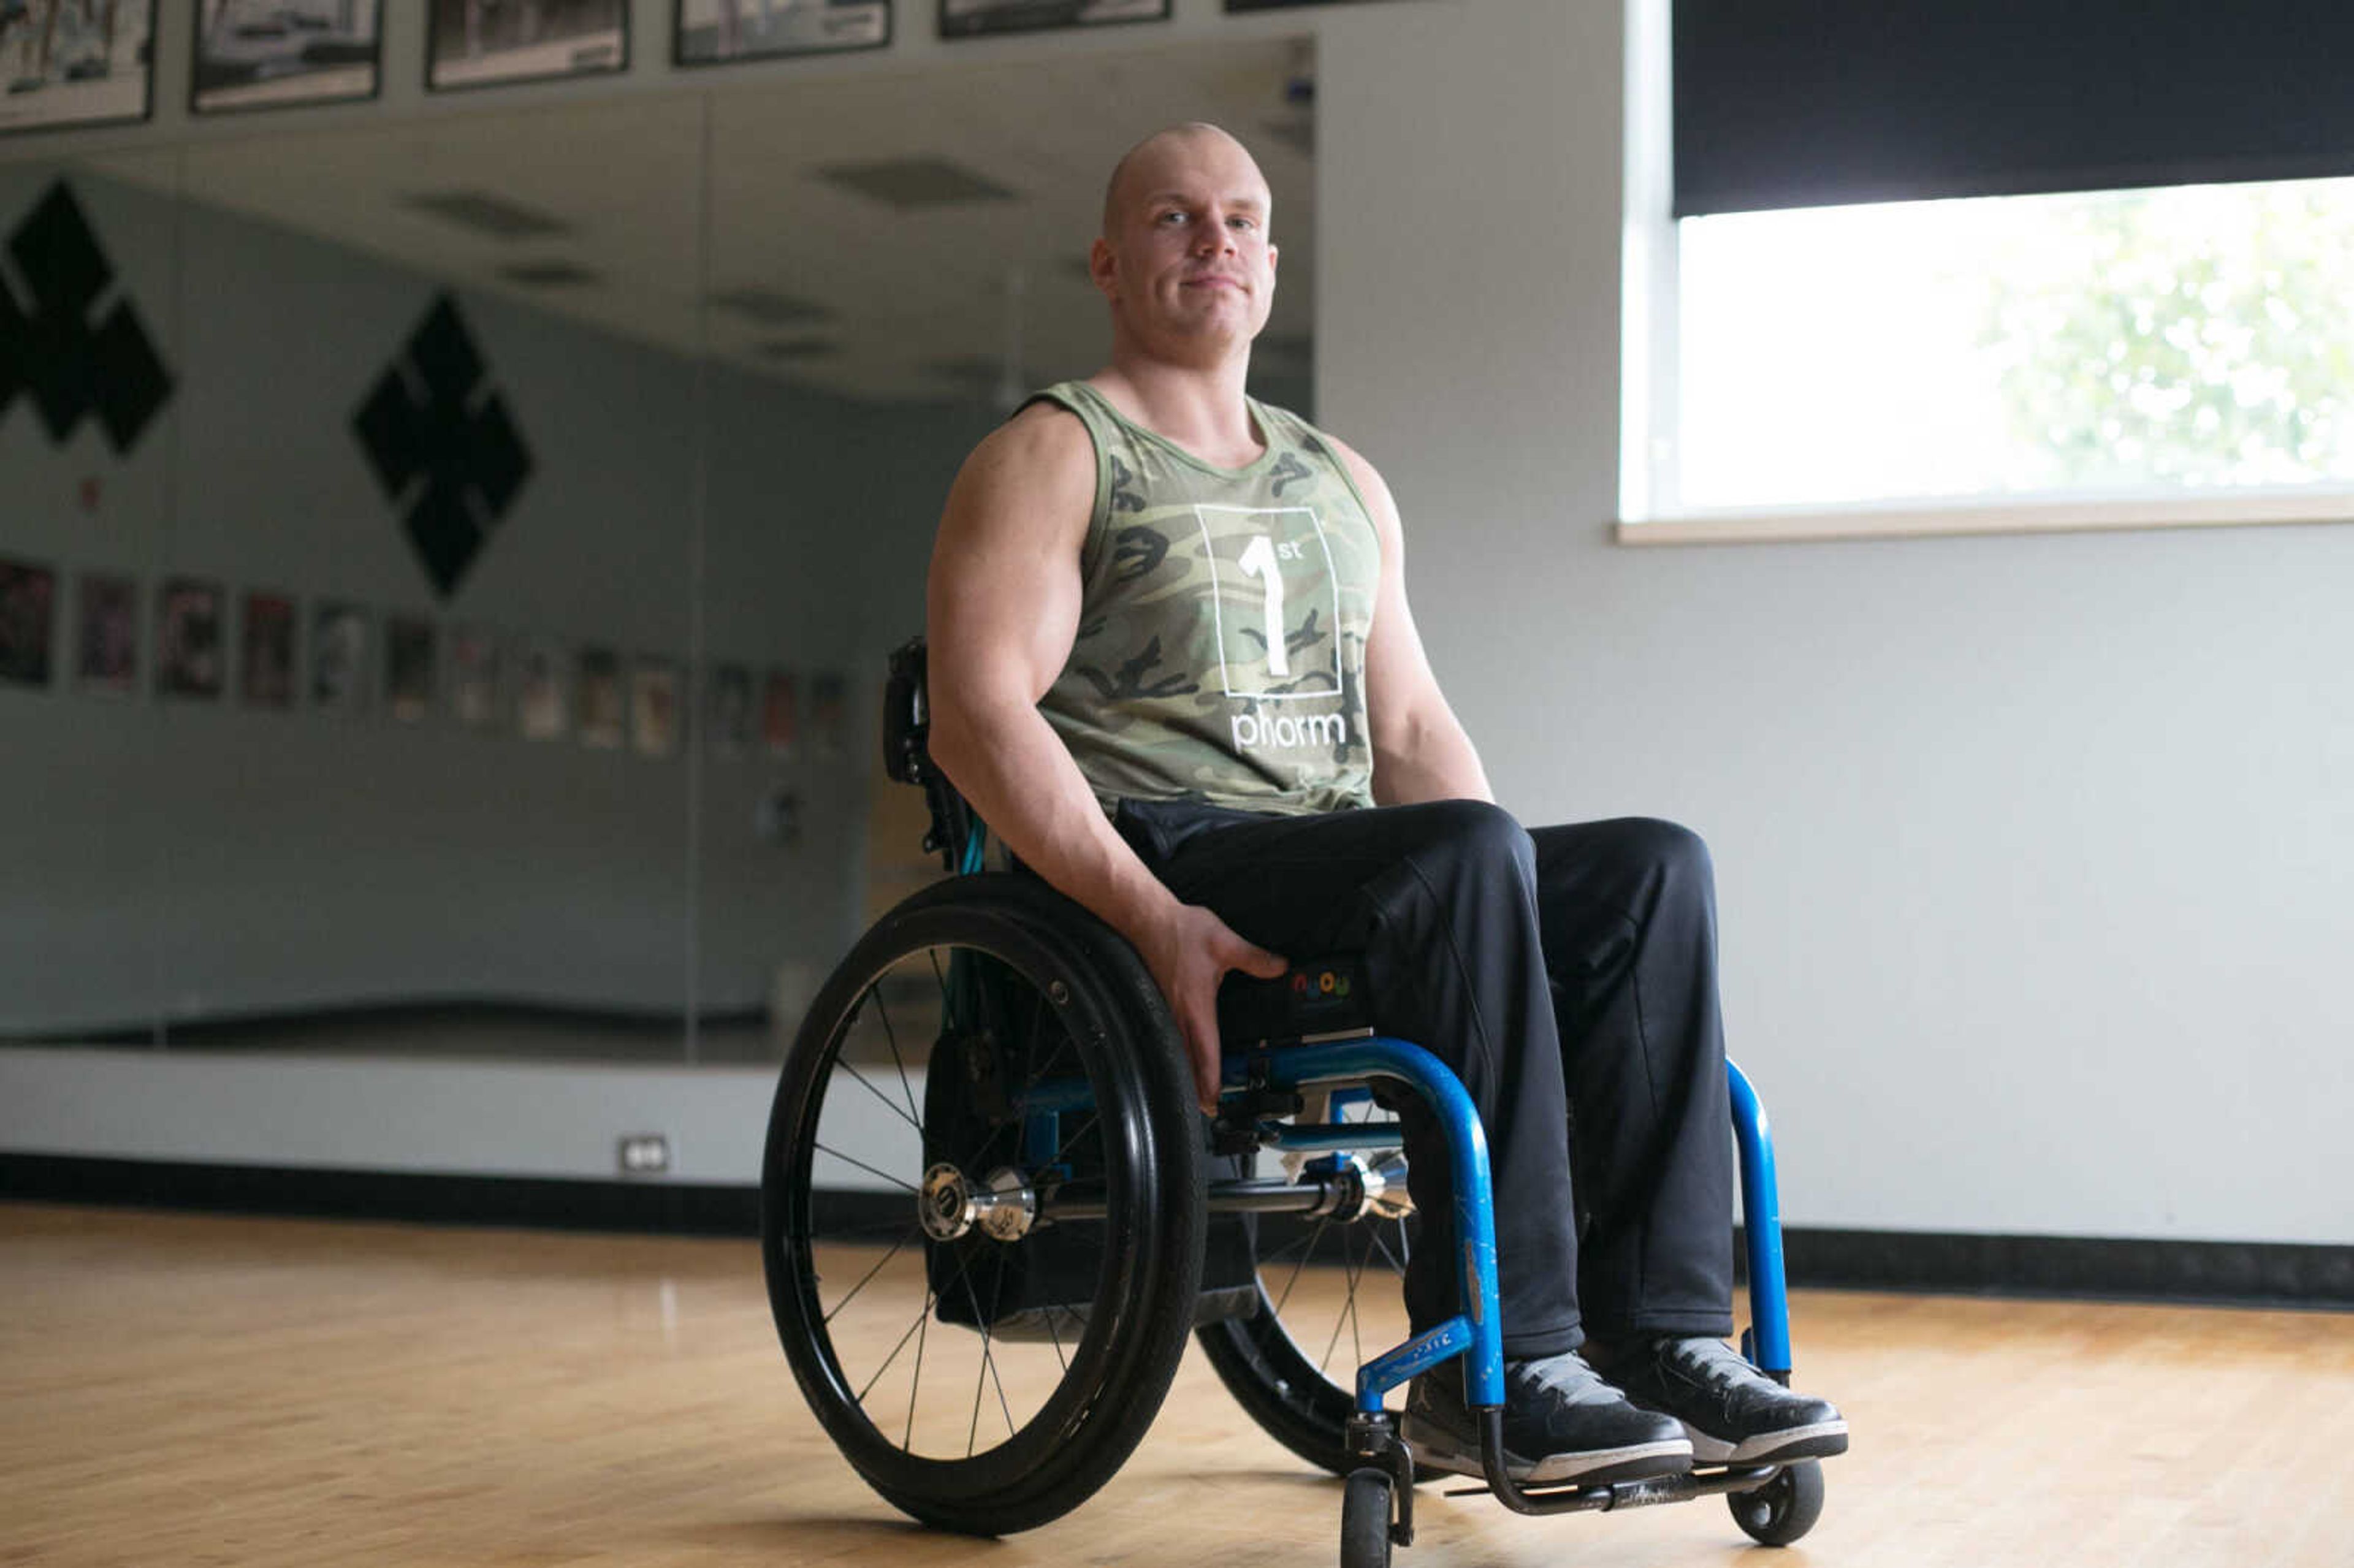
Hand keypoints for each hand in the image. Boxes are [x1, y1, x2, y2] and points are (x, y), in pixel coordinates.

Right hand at [1130, 903, 1286, 1112]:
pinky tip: (1181, 1059)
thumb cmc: (1180, 930)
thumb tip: (1281, 966)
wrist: (1145, 919)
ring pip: (1175, 1052)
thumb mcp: (1224, 941)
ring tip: (1195, 1095)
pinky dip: (1176, 1054)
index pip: (1206, 1051)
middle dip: (1196, 1088)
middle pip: (1186, 1061)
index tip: (1215, 1101)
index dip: (1210, 1079)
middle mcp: (1178, 1014)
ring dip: (1185, 1074)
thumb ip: (1254, 958)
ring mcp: (1165, 1011)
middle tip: (1207, 1111)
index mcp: (1196, 1006)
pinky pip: (1167, 1037)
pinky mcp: (1158, 1004)